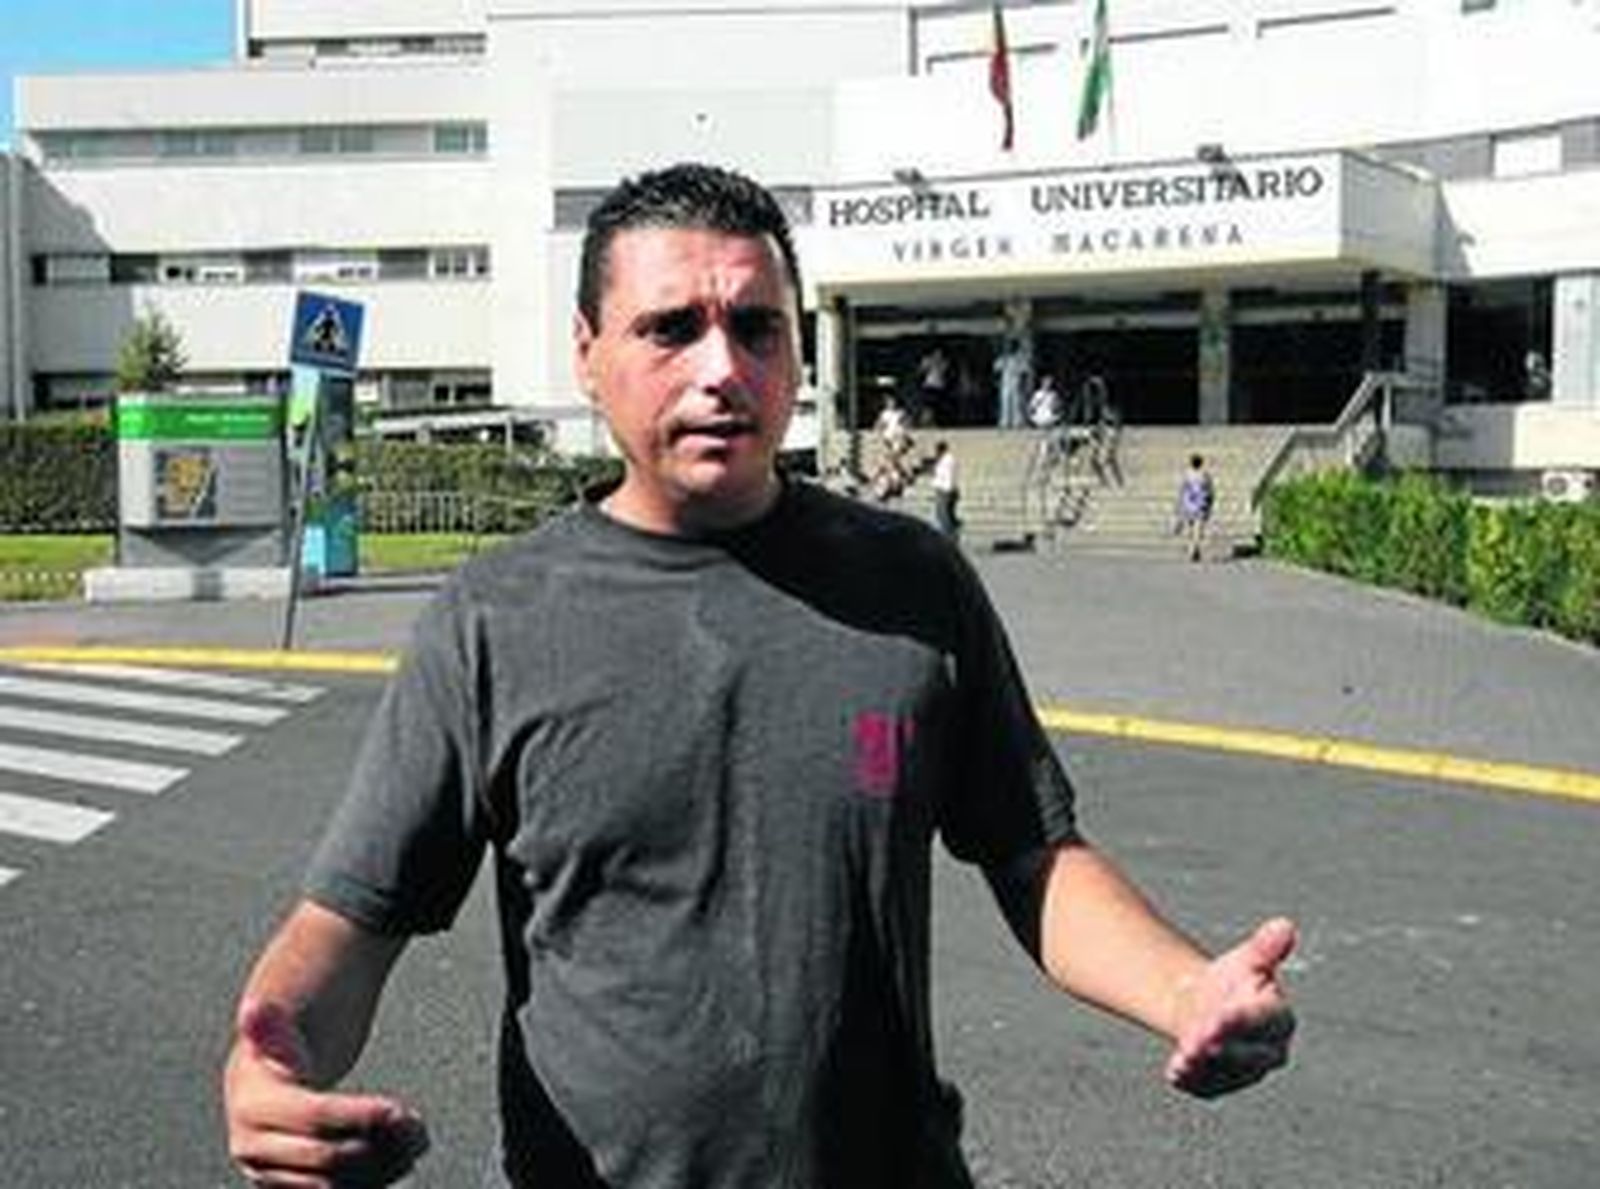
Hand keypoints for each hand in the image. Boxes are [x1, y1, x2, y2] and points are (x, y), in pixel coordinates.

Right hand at [224, 997, 428, 1186]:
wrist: (266, 1079)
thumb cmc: (282, 1045)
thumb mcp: (278, 1027)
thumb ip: (270, 1021)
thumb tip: (254, 1009)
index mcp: (253, 1105)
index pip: (315, 1117)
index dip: (361, 1115)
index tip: (400, 1110)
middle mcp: (254, 1149)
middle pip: (328, 1158)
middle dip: (379, 1142)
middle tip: (418, 1126)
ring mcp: (271, 1174)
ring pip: (336, 1186)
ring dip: (384, 1166)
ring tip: (416, 1140)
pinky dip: (374, 1181)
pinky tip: (401, 1158)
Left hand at [1165, 917, 1297, 1098]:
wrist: (1203, 1002)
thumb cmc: (1231, 980)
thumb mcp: (1246, 960)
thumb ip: (1264, 948)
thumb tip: (1284, 925)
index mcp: (1279, 1019)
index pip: (1263, 1022)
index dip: (1241, 1019)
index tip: (1219, 1014)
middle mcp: (1269, 1052)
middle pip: (1248, 1055)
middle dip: (1221, 1047)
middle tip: (1196, 1039)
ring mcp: (1246, 1072)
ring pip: (1225, 1074)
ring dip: (1203, 1068)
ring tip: (1182, 1059)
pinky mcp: (1221, 1085)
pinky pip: (1207, 1088)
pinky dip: (1191, 1081)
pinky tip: (1175, 1073)